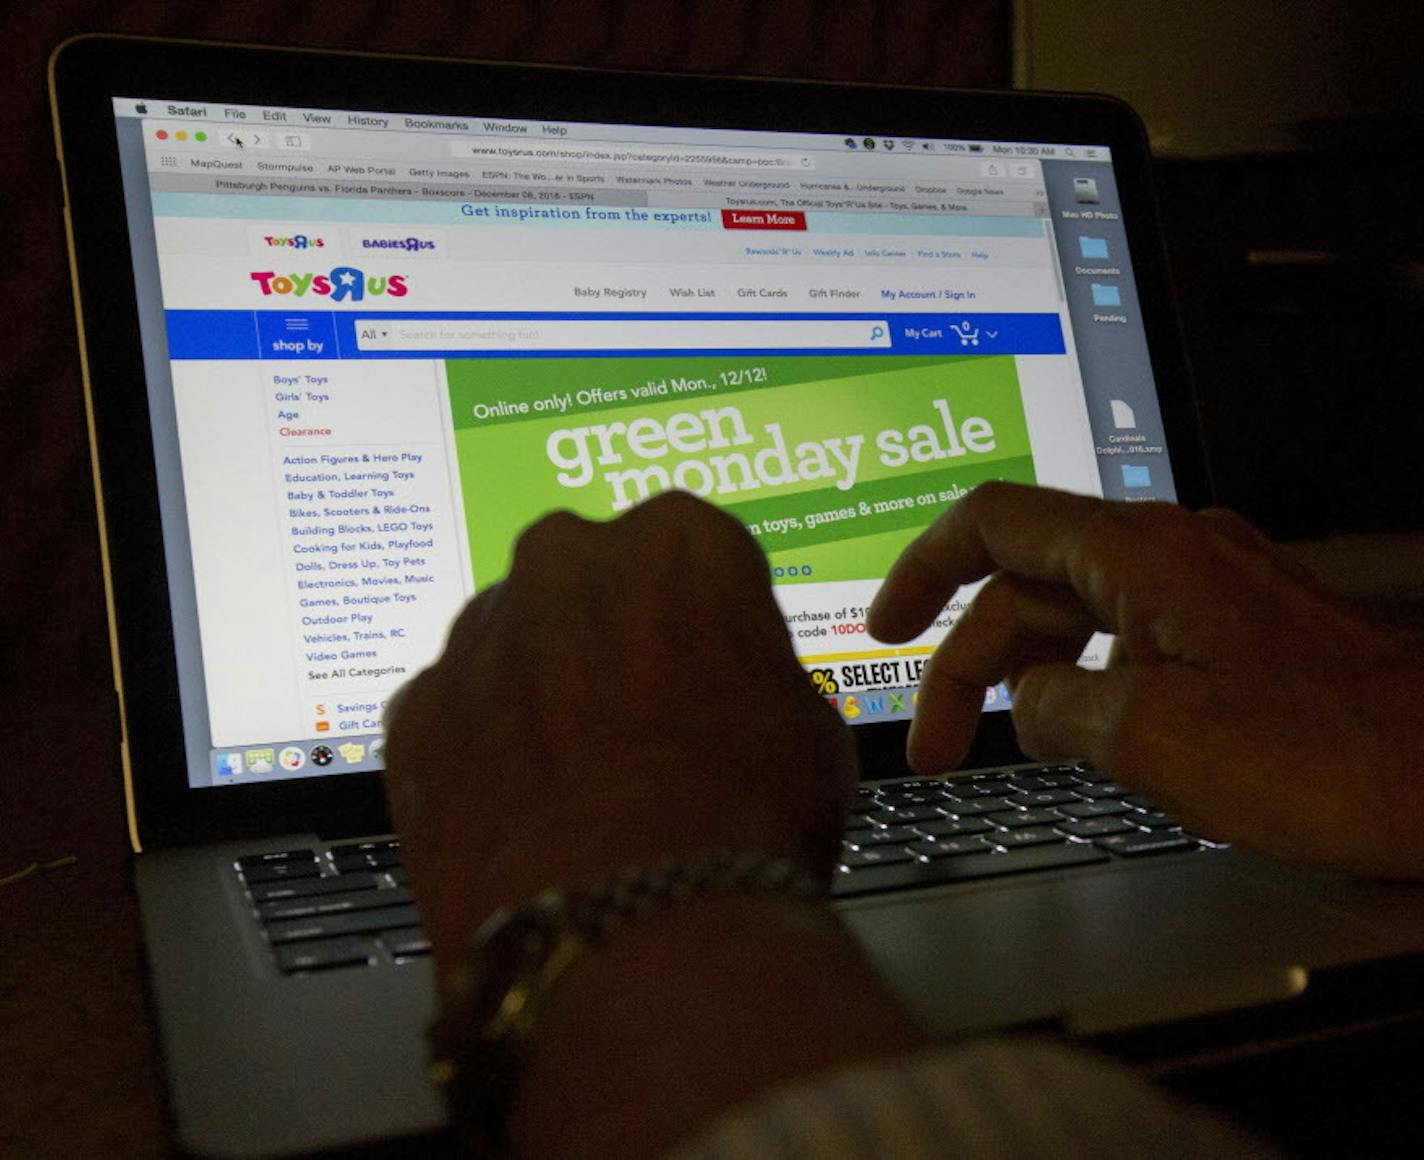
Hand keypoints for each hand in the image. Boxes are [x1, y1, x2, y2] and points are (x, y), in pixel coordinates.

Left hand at [384, 491, 855, 963]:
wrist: (632, 930)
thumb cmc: (740, 822)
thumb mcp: (810, 731)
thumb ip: (758, 678)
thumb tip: (741, 702)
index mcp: (678, 542)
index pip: (694, 556)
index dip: (708, 622)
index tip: (714, 669)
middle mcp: (565, 561)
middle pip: (591, 584)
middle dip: (611, 638)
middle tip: (644, 720)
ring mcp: (477, 635)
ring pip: (513, 645)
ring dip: (542, 692)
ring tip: (583, 783)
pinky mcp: (414, 713)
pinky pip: (455, 717)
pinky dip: (481, 753)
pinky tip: (526, 814)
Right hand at [867, 482, 1423, 878]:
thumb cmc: (1327, 753)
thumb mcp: (1151, 738)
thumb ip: (1054, 707)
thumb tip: (1022, 704)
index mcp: (1140, 554)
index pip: (993, 523)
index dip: (922, 569)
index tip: (887, 625)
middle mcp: (1170, 553)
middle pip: (1026, 583)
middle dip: (967, 664)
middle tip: (934, 748)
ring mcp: (1204, 588)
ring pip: (1077, 616)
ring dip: (1024, 679)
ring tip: (1002, 750)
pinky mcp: (1231, 630)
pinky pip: (1127, 640)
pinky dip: (1083, 682)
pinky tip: (1081, 736)